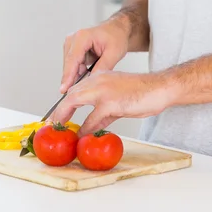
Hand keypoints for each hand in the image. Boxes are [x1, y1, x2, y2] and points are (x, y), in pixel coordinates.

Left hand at [50, 71, 170, 136]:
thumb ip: (103, 112)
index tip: (58, 115)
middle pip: (71, 94)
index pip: (77, 88)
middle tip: (51, 123)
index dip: (65, 103)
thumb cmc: (142, 93)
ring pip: (74, 100)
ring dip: (64, 116)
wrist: (160, 87)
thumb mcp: (118, 100)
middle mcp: (98, 79)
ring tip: (58, 129)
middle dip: (59, 110)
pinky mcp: (110, 102)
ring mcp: (103, 90)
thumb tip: (90, 127)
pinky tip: (82, 136)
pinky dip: (85, 129)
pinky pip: (91, 119)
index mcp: (101, 76)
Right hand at [60, 19, 129, 93]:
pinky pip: (73, 65)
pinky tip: (88, 74)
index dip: (68, 76)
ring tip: (91, 79)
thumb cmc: (116, 36)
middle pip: (69, 64)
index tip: (64, 89)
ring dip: (79, 75)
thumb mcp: (114, 53)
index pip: (72, 59)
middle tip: (83, 91)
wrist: (117, 29)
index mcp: (82, 37)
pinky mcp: (73, 49)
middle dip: (74, 78)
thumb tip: (91, 82)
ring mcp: (71, 44)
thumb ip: (102, 67)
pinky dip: (80, 72)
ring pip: (70, 66)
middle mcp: (74, 38)